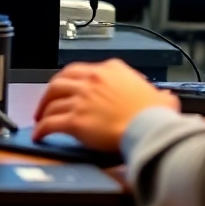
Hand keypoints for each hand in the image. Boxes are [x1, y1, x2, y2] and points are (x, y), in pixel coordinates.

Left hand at [32, 60, 179, 152]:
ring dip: (43, 111)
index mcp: (110, 69)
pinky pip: (51, 123)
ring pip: (52, 101)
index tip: (67, 88)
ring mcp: (82, 99)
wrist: (150, 127)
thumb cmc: (156, 114)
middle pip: (59, 81)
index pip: (80, 69)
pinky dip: (42, 129)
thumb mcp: (158, 94)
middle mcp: (92, 79)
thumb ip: (156, 93)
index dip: (70, 80)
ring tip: (41, 119)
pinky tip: (39, 135)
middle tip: (46, 102)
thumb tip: (165, 98)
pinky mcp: (76, 120)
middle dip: (49, 92)